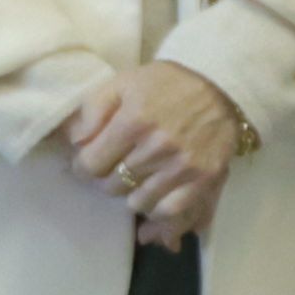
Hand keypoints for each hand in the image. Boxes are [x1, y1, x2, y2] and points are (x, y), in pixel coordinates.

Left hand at [60, 62, 247, 247]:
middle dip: (108, 178)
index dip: (83, 167)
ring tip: (137, 180)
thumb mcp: (124, 82)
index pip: (92, 165)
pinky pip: (170, 211)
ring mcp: (182, 166)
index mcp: (134, 121)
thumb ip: (93, 109)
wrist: (220, 85)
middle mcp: (157, 147)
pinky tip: (153, 203)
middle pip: (113, 185)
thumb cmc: (167, 83)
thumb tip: (74, 142)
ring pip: (138, 202)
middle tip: (116, 167)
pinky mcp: (204, 179)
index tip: (88, 162)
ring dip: (132, 194)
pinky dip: (157, 213)